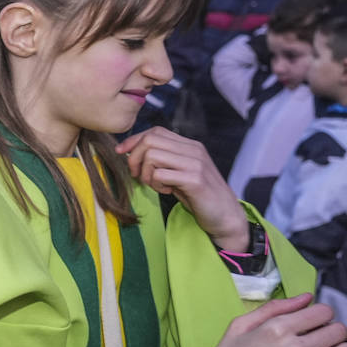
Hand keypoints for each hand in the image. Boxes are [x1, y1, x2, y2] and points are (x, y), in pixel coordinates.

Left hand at [116, 127, 247, 249]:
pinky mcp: (195, 179)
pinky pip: (160, 175)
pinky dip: (156, 185)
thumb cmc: (198, 195)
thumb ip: (162, 160)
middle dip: (135, 158)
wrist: (225, 215)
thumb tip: (130, 152)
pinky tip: (167, 192)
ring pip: (152, 156)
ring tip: (156, 185)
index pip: (155, 131)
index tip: (121, 153)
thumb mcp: (178, 172)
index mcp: (189, 145)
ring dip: (146, 174)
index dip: (133, 140)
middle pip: (150, 140)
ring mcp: (196, 163)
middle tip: (139, 176)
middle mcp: (193, 150)